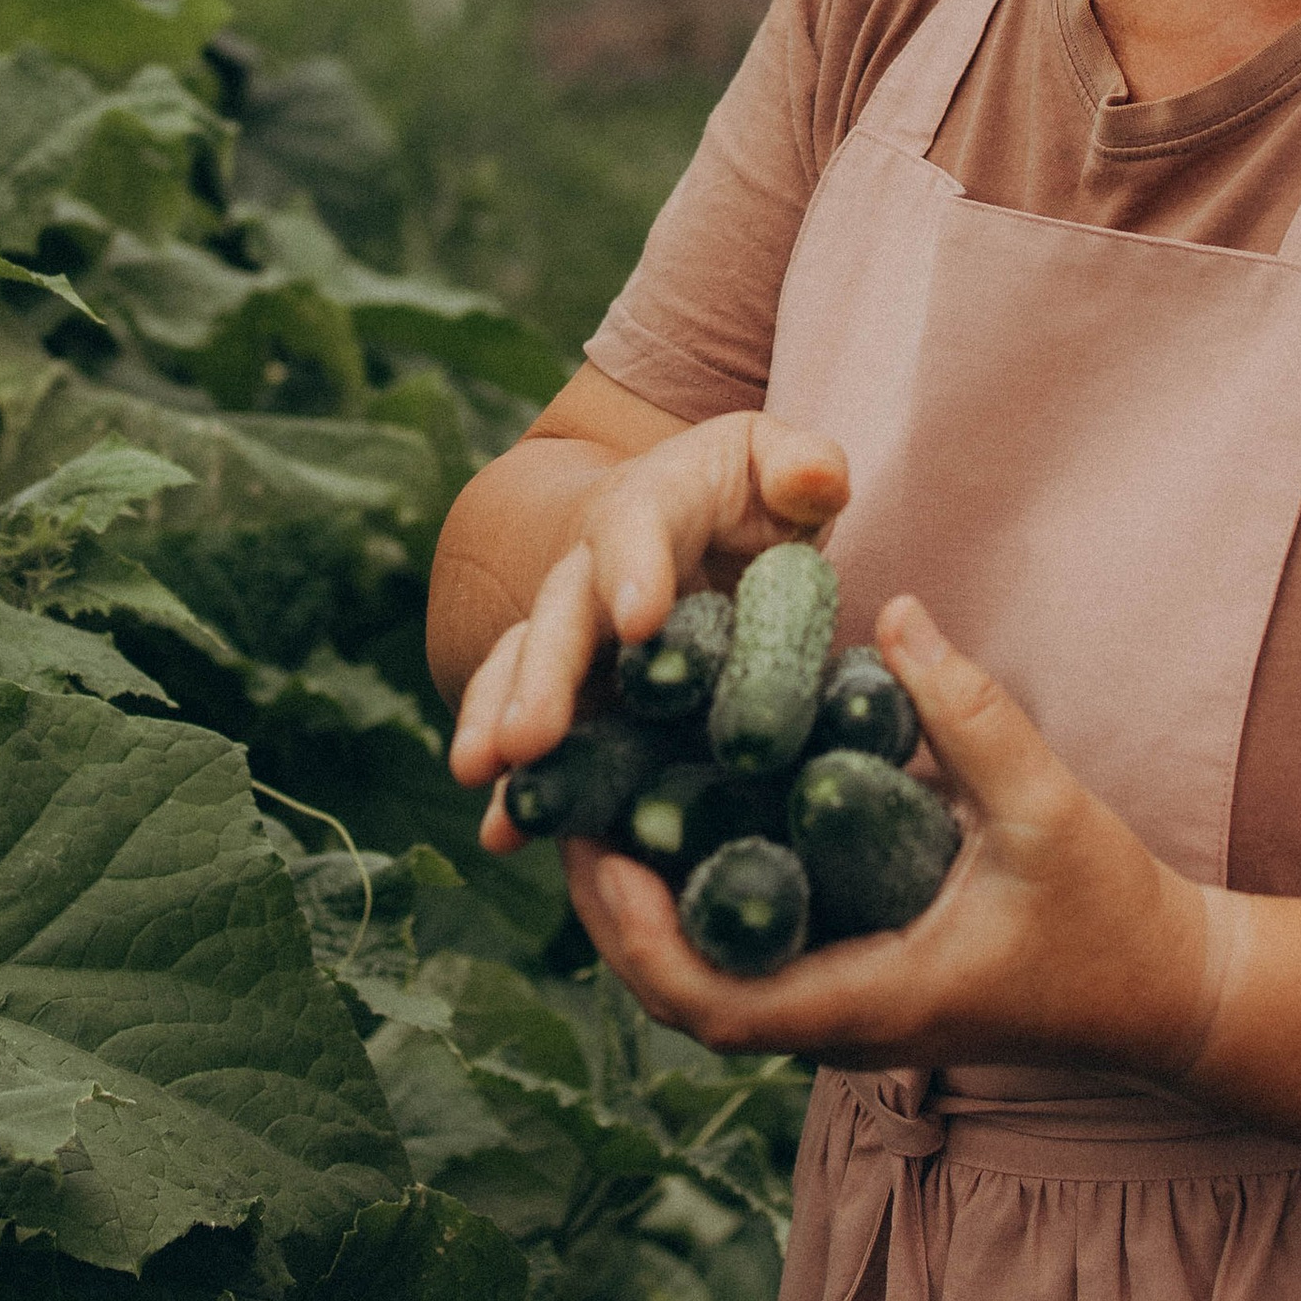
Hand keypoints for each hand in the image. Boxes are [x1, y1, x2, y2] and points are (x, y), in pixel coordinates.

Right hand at [450, 408, 848, 825]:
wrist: (694, 523)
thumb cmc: (746, 495)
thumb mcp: (778, 467)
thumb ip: (802, 467)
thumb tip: (815, 477)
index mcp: (650, 506)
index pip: (635, 527)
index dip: (634, 568)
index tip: (641, 619)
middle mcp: (592, 572)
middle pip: (561, 617)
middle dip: (544, 677)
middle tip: (530, 737)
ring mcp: (575, 638)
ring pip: (524, 675)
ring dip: (501, 727)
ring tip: (485, 779)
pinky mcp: (578, 697)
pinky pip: (541, 738)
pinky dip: (521, 784)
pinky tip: (504, 834)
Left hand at [561, 596, 1218, 1075]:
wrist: (1169, 994)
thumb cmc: (1116, 917)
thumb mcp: (1051, 809)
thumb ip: (973, 714)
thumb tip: (892, 611)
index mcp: (867, 1003)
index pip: (706, 999)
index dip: (630, 929)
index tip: (591, 843)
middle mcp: (838, 1024)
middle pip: (678, 994)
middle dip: (612, 910)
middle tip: (572, 804)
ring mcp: (844, 1013)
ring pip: (706, 982)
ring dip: (646, 910)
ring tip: (606, 804)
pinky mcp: (856, 989)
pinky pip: (750, 961)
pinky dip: (701, 906)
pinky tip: (686, 821)